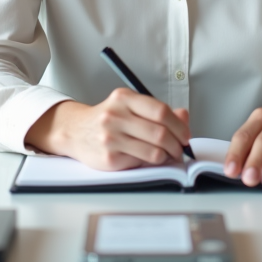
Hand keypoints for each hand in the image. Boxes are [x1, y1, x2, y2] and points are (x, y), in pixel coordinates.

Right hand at [24, 88, 190, 171]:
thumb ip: (157, 111)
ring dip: (167, 156)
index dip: (179, 126)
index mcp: (124, 98)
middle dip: (177, 144)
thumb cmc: (109, 119)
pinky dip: (151, 162)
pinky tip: (148, 158)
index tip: (185, 135)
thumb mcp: (130, 106)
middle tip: (180, 149)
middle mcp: (115, 116)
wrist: (76, 131)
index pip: (160, 111)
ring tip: (167, 155)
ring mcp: (111, 138)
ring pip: (154, 152)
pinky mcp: (109, 158)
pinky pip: (141, 162)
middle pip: (160, 133)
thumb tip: (184, 117)